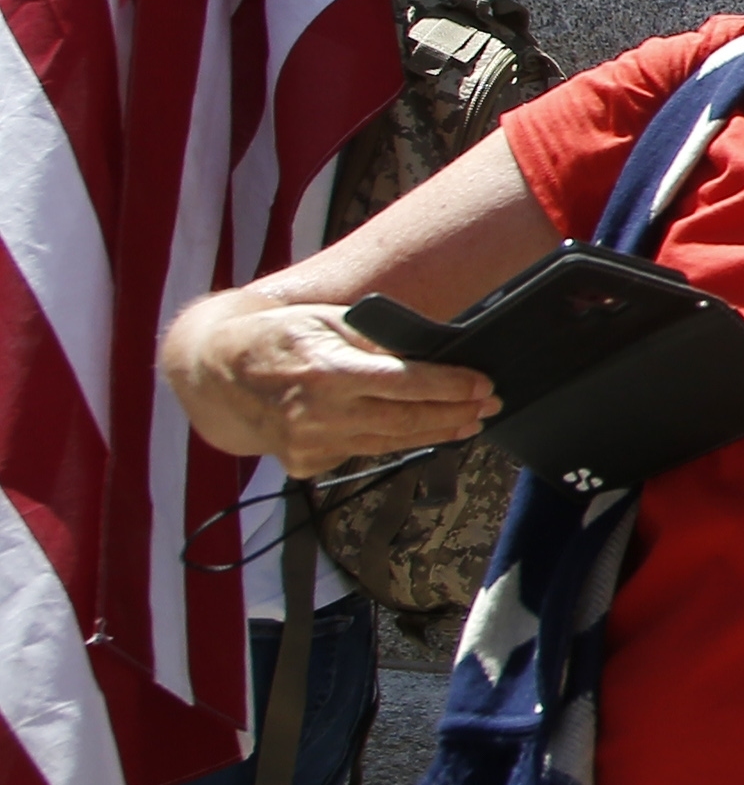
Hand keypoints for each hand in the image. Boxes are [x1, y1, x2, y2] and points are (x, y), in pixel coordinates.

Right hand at [178, 302, 495, 478]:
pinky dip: (390, 442)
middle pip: (405, 421)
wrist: (215, 375)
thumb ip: (376, 340)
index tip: (483, 386)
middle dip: (454, 415)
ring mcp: (310, 444)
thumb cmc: (278, 336)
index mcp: (328, 371)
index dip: (450, 387)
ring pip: (388, 444)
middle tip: (488, 406)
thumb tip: (430, 353)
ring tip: (467, 422)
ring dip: (434, 434)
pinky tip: (418, 432)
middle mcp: (320, 414)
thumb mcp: (328, 321)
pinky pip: (360, 453)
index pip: (405, 383)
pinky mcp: (304, 464)